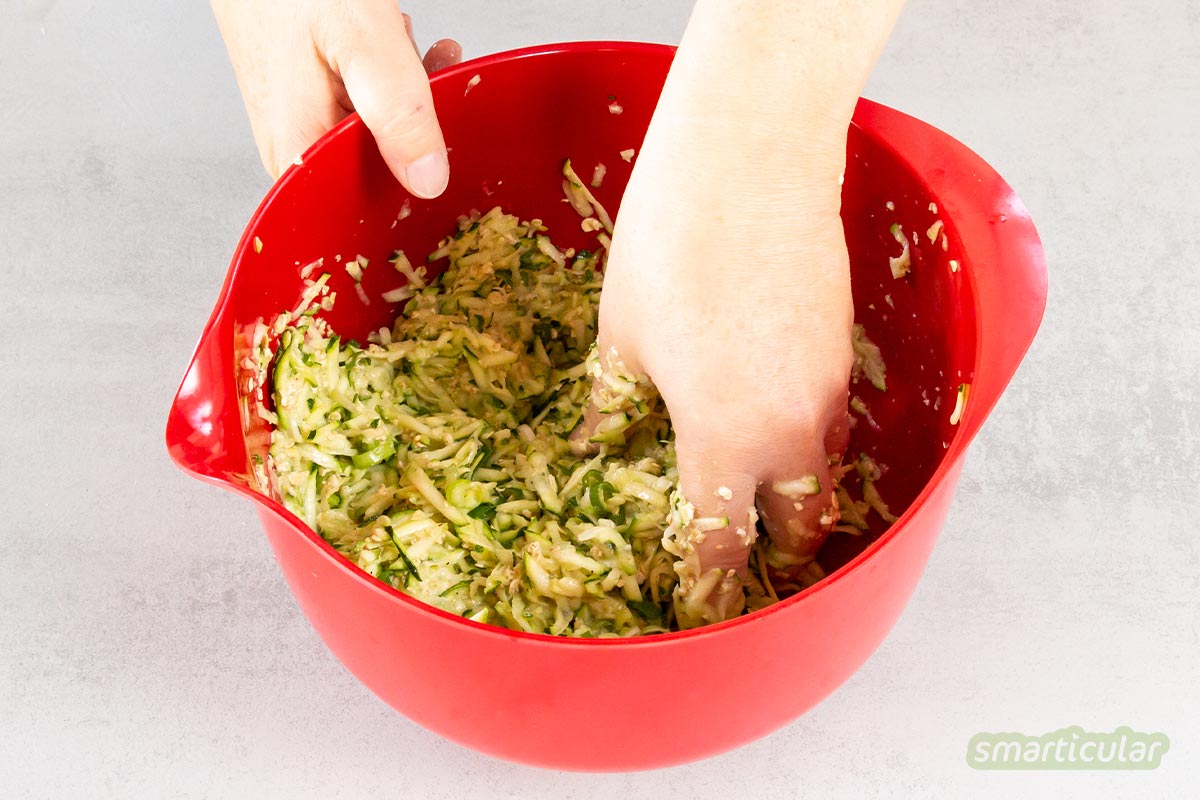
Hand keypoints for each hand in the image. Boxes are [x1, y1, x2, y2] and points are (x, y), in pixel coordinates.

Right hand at [212, 0, 459, 195]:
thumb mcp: (361, 42)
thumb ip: (396, 111)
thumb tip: (428, 178)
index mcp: (298, 151)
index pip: (367, 208)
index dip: (414, 185)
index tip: (441, 144)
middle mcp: (294, 143)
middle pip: (377, 170)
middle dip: (416, 128)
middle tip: (430, 79)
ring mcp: (301, 116)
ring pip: (376, 133)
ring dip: (407, 94)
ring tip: (413, 49)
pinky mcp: (309, 91)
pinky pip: (362, 102)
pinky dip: (390, 75)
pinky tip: (398, 43)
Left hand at [576, 0, 904, 626]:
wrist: (751, 154)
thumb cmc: (671, 244)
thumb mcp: (621, 335)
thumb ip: (615, 404)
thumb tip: (599, 441)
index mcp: (726, 441)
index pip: (722, 545)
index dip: (711, 587)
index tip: (701, 608)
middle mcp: (792, 431)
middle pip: (801, 528)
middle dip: (774, 556)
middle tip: (738, 556)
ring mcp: (829, 389)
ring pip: (824, 474)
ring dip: (794, 496)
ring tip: (752, 489)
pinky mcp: (844, 347)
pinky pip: (832, 419)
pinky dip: (807, 437)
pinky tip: (768, 409)